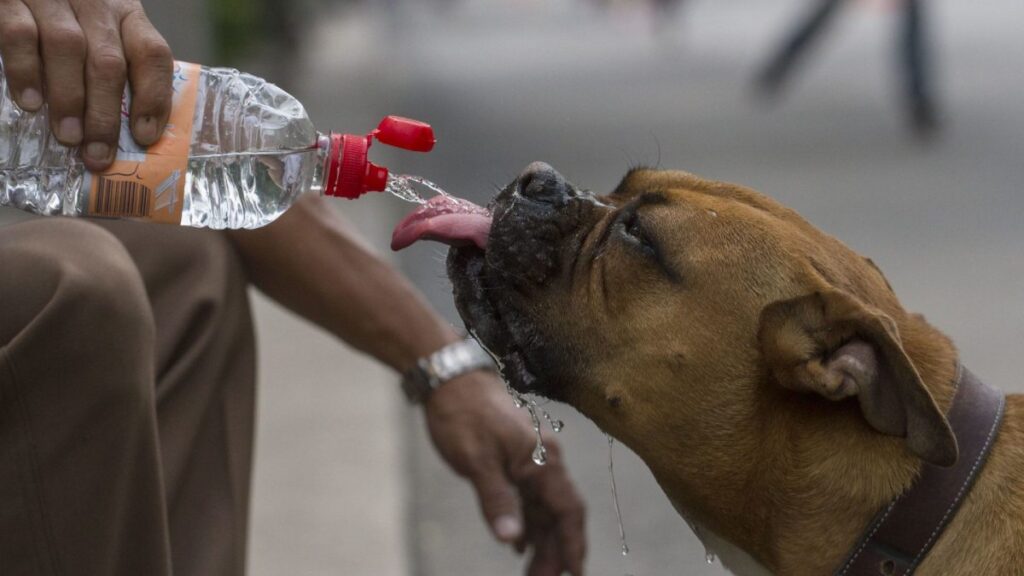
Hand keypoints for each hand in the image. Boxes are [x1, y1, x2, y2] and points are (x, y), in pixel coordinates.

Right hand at [0, 0, 172, 170]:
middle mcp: (94, 4)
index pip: (152, 54)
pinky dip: (26, 72)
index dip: (153, 97)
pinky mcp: (11, 0)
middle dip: (105, 114)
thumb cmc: (67, 17)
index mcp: (125, 14)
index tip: (145, 136)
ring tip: (69, 137)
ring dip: (70, 99)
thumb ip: (115, 68)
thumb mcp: (102, 33)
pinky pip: (20, 35)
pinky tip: (31, 103)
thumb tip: (131, 131)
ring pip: (69, 49)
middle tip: (98, 154)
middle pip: (109, 62)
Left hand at [426, 371, 585, 575]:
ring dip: (541, 543)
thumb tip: (512, 540)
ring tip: (533, 574)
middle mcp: (544, 461)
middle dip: (555, 553)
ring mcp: (530, 461)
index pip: (568, 510)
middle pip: (558, 516)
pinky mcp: (513, 461)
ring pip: (543, 510)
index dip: (573, 544)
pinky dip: (527, 524)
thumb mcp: (477, 460)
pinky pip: (529, 500)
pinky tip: (520, 545)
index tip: (576, 574)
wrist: (450, 377)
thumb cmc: (463, 413)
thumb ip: (496, 500)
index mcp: (543, 460)